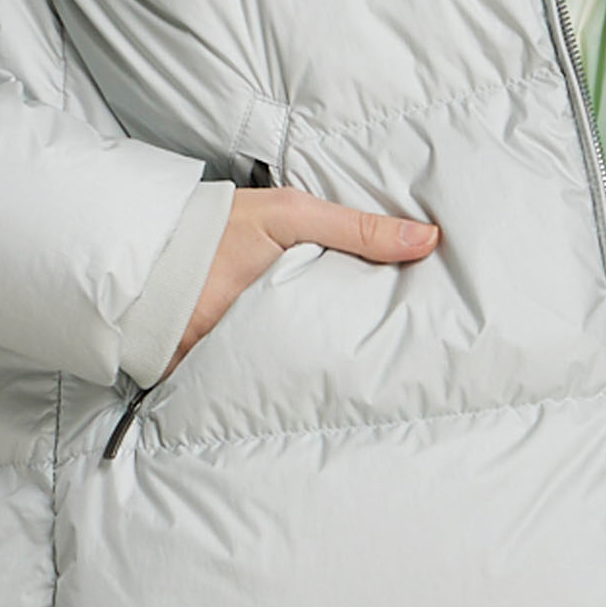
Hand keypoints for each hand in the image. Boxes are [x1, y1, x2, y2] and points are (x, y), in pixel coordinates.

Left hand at [173, 182, 439, 359]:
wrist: (150, 286)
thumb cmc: (216, 235)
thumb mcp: (292, 219)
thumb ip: (355, 228)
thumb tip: (428, 237)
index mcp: (314, 248)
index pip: (375, 262)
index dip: (411, 273)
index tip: (455, 288)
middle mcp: (305, 288)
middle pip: (362, 308)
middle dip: (398, 322)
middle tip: (450, 338)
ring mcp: (288, 327)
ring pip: (341, 343)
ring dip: (368, 355)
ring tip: (421, 368)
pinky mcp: (269, 363)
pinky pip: (310, 373)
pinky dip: (333, 379)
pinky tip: (368, 387)